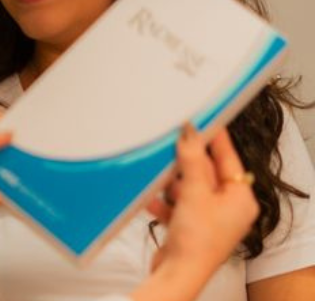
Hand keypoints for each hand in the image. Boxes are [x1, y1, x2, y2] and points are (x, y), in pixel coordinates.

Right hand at [133, 125, 258, 300]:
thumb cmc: (197, 241)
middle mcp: (228, 208)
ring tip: (158, 178)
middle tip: (171, 147)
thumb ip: (191, 160)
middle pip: (205, 173)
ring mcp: (209, 219)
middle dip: (184, 164)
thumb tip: (191, 132)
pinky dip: (164, 201)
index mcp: (240, 199)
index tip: (203, 120)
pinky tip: (152, 199)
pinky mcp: (190, 227)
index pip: (228, 159)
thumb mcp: (194, 193)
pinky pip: (177, 205)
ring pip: (188, 188)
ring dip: (171, 184)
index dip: (215, 139)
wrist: (178, 273)